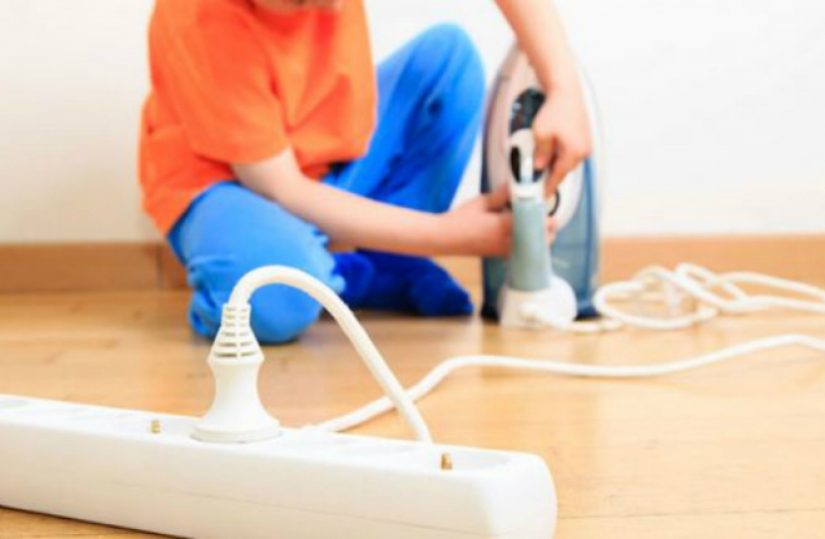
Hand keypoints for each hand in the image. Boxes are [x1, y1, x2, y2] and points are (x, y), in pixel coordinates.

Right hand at [438, 185, 557, 256]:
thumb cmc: (460, 219)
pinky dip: (527, 243)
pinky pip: (521, 251)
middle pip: (539, 240)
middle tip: (547, 216)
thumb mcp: (482, 202)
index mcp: (504, 226)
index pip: (534, 222)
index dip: (545, 216)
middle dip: (547, 229)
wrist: (445, 238)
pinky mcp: (499, 255)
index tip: (548, 208)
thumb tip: (518, 184)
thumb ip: (502, 195)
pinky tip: (523, 233)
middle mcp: (507, 241)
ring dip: (539, 237)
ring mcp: (504, 251)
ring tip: (537, 223)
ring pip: (532, 248)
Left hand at [533, 81, 592, 194]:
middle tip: (537, 178)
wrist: (565, 90)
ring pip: (567, 161)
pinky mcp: (583, 137)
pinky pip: (571, 152)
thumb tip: (540, 167)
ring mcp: (585, 144)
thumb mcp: (541, 134)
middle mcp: (583, 150)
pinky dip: (561, 154)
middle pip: (564, 169)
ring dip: (555, 162)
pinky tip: (551, 150)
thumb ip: (540, 154)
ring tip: (542, 160)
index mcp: (574, 152)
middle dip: (551, 174)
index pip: (558, 176)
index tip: (542, 195)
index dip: (548, 186)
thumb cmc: (555, 109)